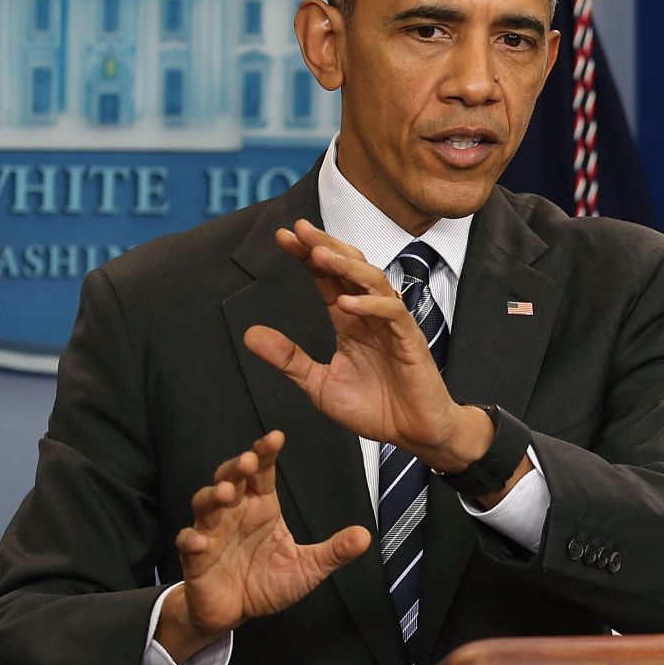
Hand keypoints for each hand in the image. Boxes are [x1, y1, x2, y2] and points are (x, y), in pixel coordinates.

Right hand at [158, 432, 369, 661]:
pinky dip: (191, 539)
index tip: (276, 437)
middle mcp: (235, 514)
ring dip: (214, 496)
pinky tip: (199, 540)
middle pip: (231, 479)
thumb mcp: (307, 568)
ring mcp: (212, 533)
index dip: (266, 453)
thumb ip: (334, 551)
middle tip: (248, 461)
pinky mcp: (195, 558)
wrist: (234, 612)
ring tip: (227, 494)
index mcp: (262, 508)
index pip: (263, 473)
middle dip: (236, 467)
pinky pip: (188, 543)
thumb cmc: (267, 582)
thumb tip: (365, 536)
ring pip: (206, 505)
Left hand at [242, 219, 494, 471]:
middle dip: (325, 247)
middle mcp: (370, 317)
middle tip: (300, 230)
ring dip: (347, 266)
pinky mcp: (410, 341)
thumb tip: (249, 334)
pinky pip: (393, 314)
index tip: (282, 237)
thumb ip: (288, 359)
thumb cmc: (375, 408)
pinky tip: (346, 303)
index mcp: (350, 322)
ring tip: (320, 255)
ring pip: (373, 282)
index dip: (307, 257)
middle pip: (350, 269)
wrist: (414, 434)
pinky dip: (370, 305)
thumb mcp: (319, 385)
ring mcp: (392, 326)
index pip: (327, 279)